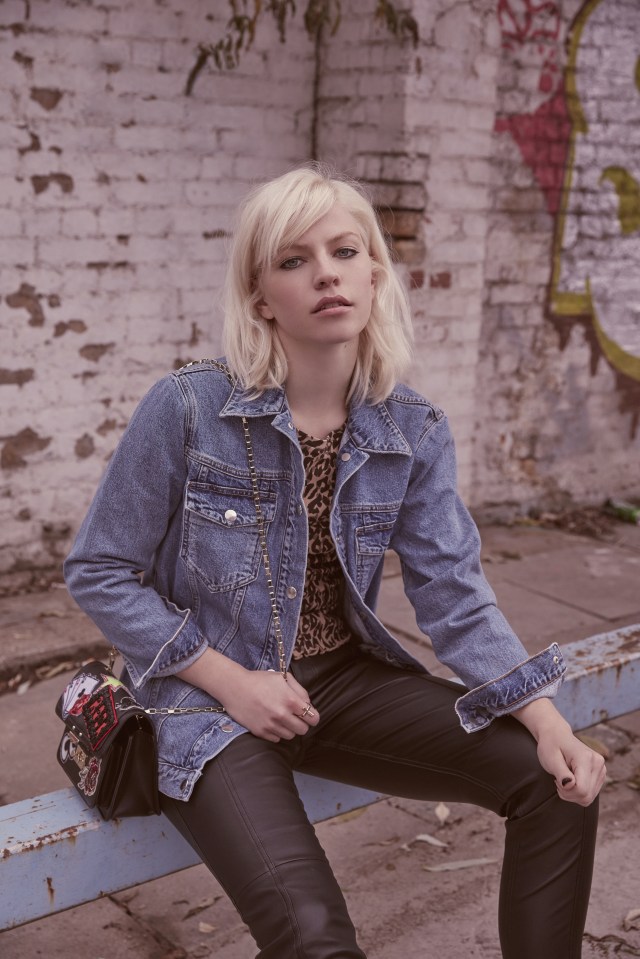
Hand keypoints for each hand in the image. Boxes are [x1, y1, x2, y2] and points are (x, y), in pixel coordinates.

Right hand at [177, 648, 318, 742]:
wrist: (234, 687)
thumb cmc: (260, 680)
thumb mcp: (283, 677)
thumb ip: (300, 691)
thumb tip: (308, 705)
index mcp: (290, 700)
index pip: (313, 718)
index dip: (313, 717)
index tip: (308, 715)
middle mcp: (282, 715)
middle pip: (303, 730)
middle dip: (302, 723)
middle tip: (295, 716)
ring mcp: (271, 725)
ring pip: (290, 736)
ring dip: (289, 728)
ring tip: (281, 718)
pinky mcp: (260, 732)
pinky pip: (277, 739)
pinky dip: (277, 732)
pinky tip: (271, 722)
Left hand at [513, 698, 605, 805]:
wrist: (557, 734)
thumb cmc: (551, 746)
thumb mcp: (550, 759)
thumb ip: (561, 773)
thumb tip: (570, 785)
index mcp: (586, 758)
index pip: (581, 790)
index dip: (566, 791)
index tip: (556, 780)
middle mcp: (598, 763)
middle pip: (586, 796)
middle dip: (569, 794)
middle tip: (558, 780)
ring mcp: (601, 769)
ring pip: (589, 798)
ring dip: (573, 794)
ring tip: (564, 778)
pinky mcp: (601, 774)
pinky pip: (590, 794)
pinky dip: (578, 792)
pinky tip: (571, 780)